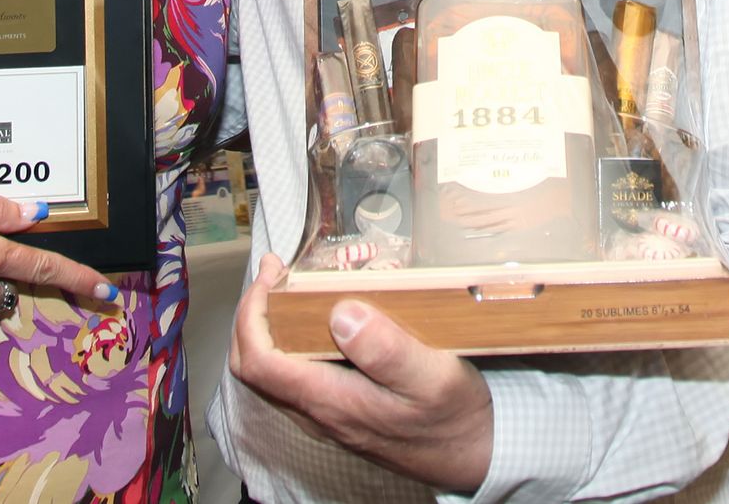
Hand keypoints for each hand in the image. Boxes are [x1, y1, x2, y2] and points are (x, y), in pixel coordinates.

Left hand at [228, 254, 493, 492]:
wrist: (476, 457)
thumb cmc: (456, 418)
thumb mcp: (434, 378)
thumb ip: (386, 349)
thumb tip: (339, 314)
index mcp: (331, 401)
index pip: (259, 361)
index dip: (252, 313)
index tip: (272, 274)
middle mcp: (319, 413)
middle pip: (253, 367)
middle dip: (253, 314)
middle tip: (277, 273)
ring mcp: (327, 416)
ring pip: (271, 374)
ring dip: (269, 327)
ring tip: (291, 286)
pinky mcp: (341, 414)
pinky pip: (294, 377)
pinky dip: (290, 342)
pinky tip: (318, 319)